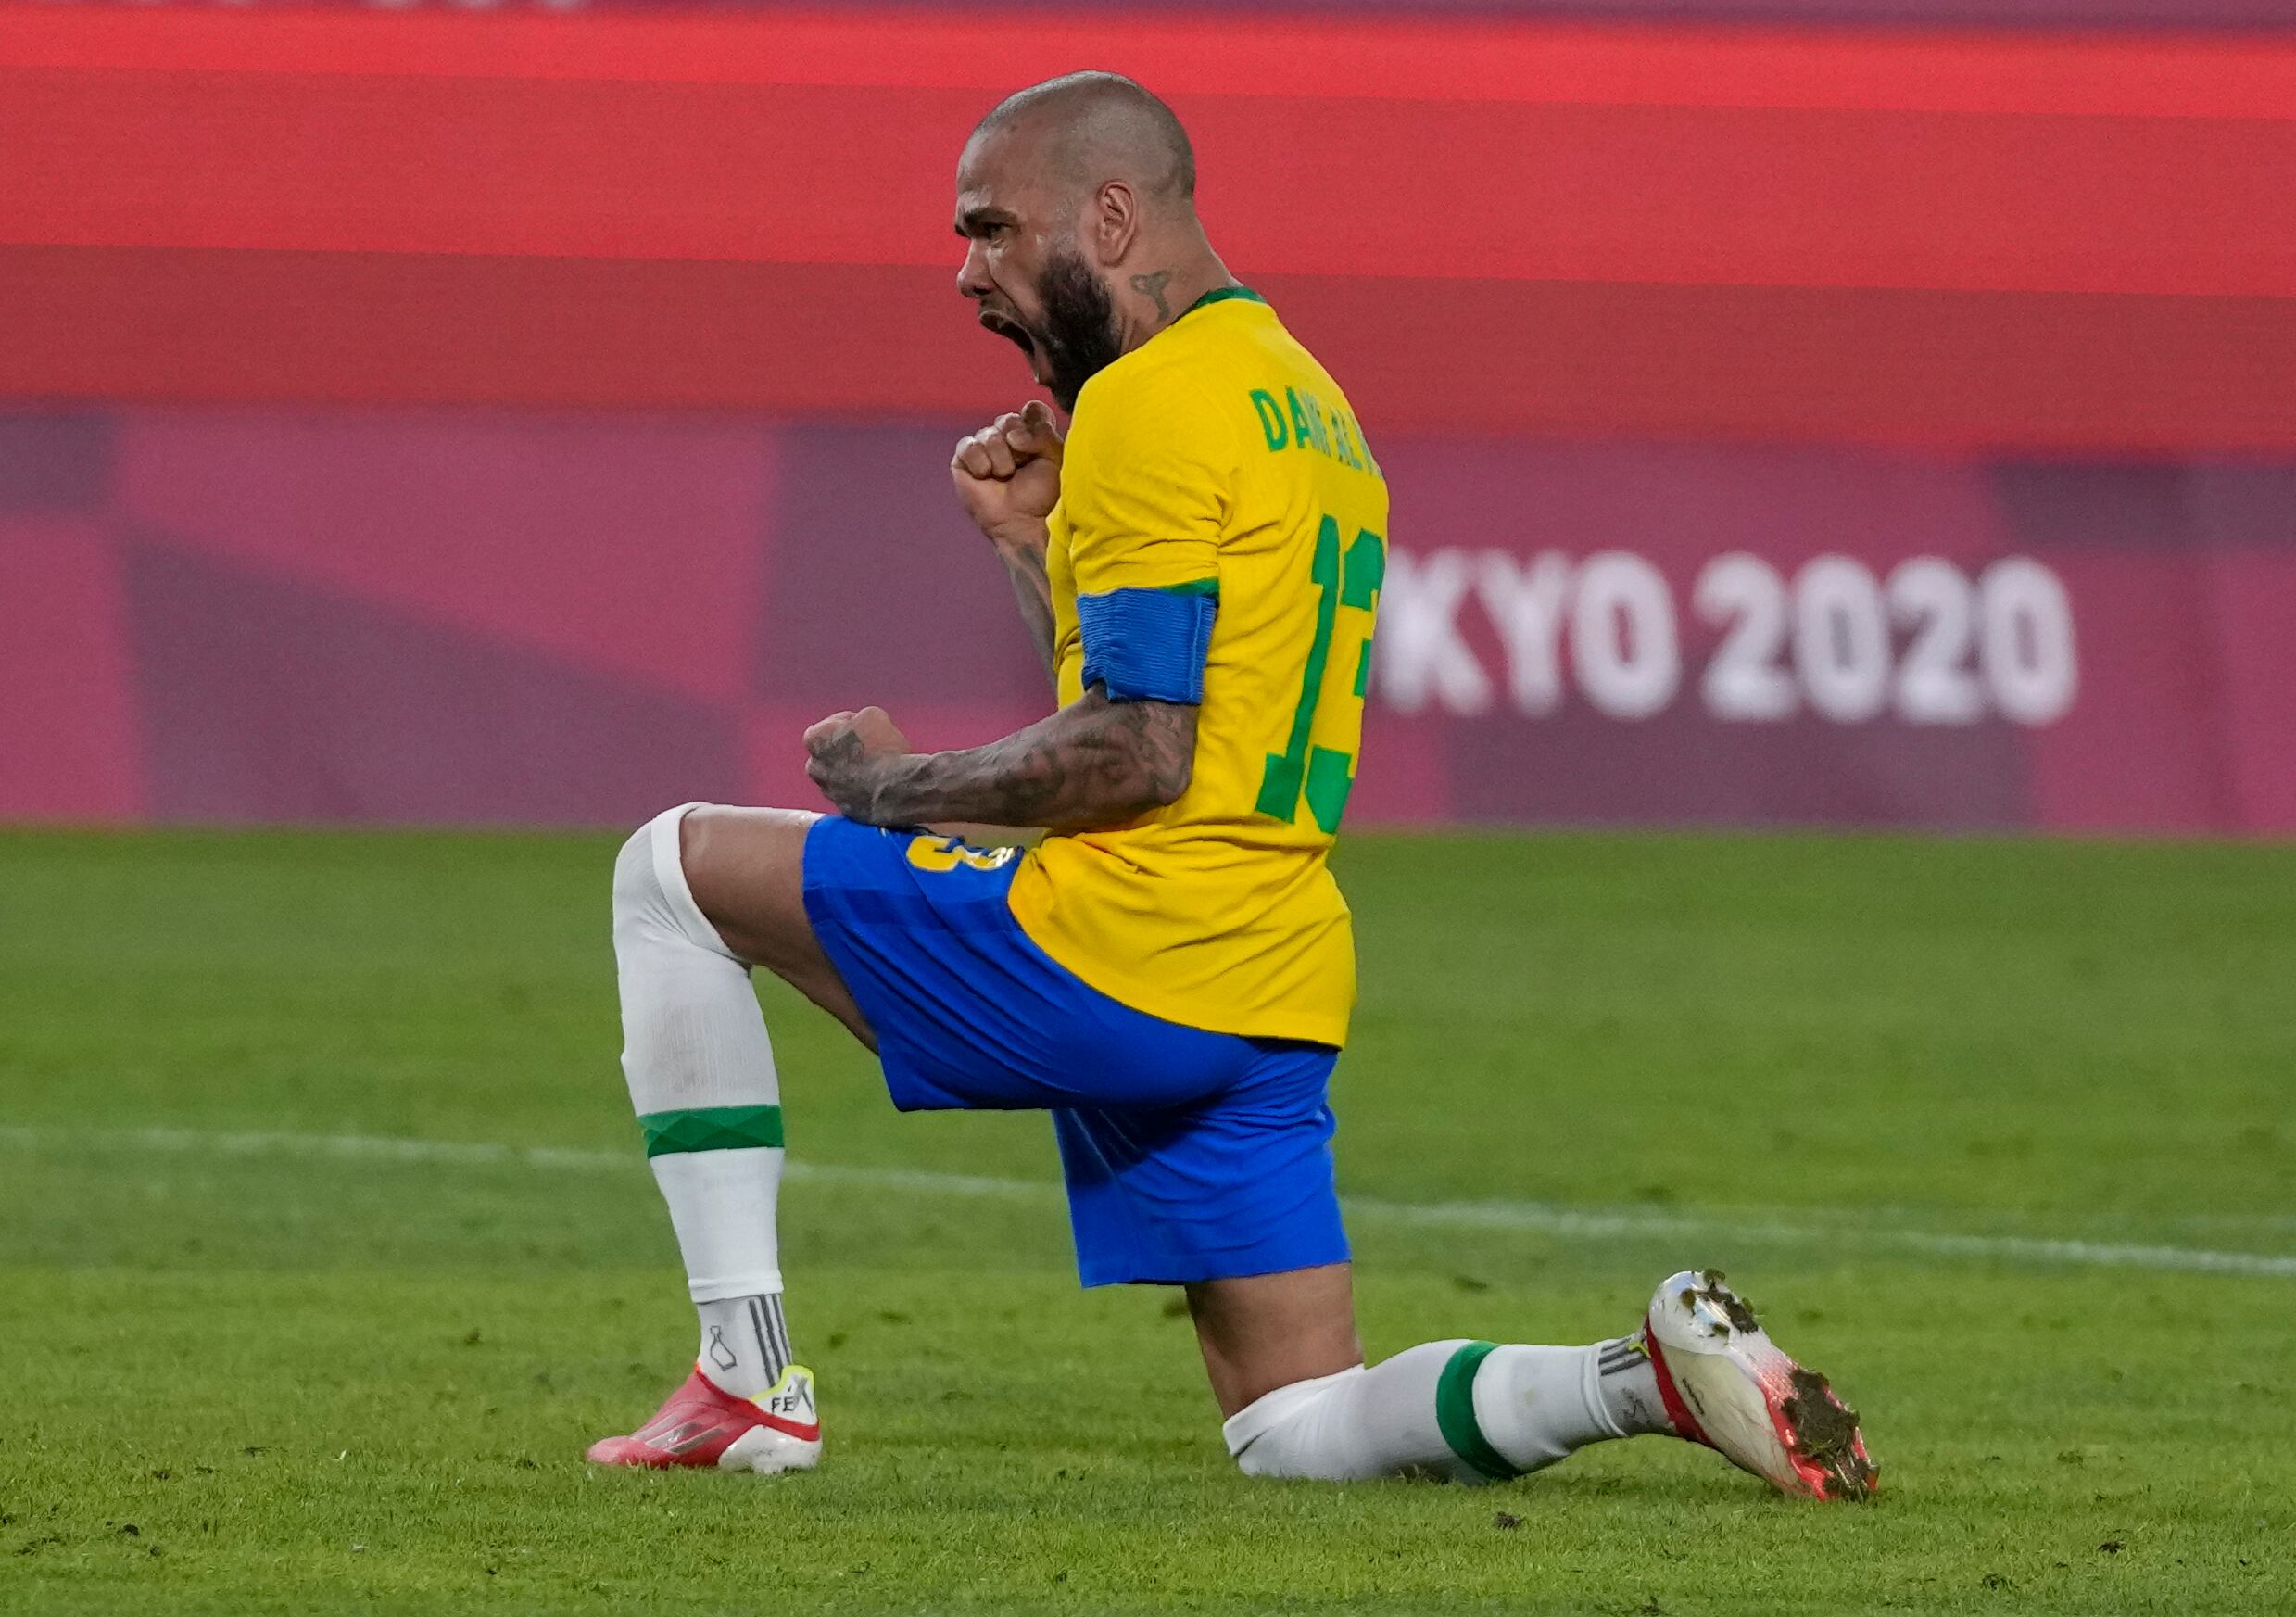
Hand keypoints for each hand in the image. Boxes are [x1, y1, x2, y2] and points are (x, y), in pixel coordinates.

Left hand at [803, 706, 913, 821]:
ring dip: (858, 769)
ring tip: (881, 765)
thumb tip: (863, 726)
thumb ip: (860, 718)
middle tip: (874, 746)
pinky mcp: (845, 809)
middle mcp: (814, 767)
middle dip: (850, 748)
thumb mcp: (874, 715)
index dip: (854, 722)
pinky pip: (854, 794)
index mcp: (814, 739)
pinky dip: (864, 788)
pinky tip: (882, 782)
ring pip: (843, 775)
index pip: (833, 724)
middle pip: (834, 751)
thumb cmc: (882, 748)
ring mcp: (828, 791)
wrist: (896, 788)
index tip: (870, 727)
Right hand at [950, 400, 1062, 553]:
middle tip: (1023, 465)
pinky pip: (968, 446)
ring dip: (1002, 459)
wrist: (1025, 522)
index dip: (1034, 420)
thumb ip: (1043, 432)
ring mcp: (985, 449)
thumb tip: (1012, 435)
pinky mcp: (964, 462)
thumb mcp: (1055, 458)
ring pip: (988, 434)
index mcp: (1034, 435)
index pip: (1031, 410)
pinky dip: (980, 462)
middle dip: (1018, 442)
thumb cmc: (1045, 494)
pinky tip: (987, 477)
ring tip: (1006, 477)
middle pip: (1008, 419)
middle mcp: (1008, 439)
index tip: (1038, 443)